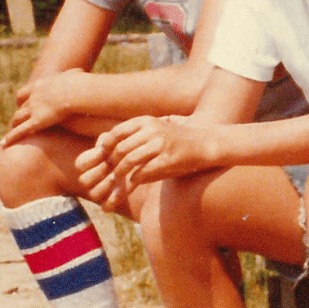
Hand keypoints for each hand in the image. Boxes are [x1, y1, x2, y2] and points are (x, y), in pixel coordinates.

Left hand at [2, 69, 86, 147]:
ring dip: (14, 125)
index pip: (23, 93)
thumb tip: (79, 71)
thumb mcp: (73, 75)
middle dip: (19, 114)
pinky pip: (20, 131)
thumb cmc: (77, 82)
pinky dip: (10, 137)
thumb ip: (73, 74)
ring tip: (10, 133)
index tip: (20, 103)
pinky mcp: (36, 122)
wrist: (73, 91)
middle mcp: (32, 97)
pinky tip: (3, 144)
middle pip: (21, 107)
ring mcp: (32, 110)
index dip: (21, 99)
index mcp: (39, 86)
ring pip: (18, 119)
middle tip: (18, 121)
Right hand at [71, 142, 132, 213]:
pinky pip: (106, 206)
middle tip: (112, 165)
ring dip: (105, 185)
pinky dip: (113, 200)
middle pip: (84, 180)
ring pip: (94, 194)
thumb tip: (103, 147)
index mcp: (89, 164)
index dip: (92, 159)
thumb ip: (109, 140)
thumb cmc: (129, 147)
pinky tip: (125, 188)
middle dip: (99, 172)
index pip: (80, 164)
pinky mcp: (110, 202)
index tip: (105, 152)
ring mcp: (100, 191)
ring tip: (118, 177)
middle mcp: (91, 179)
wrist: (147, 162)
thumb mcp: (119, 140)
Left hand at [77, 115, 211, 197]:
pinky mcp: (168, 158)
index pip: (116, 134)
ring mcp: (161, 143)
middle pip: (120, 149)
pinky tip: (132, 186)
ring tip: (115, 186)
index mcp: (146, 121)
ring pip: (129, 161)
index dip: (105, 149)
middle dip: (110, 166)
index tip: (102, 161)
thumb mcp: (155, 131)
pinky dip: (134, 181)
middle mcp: (152, 129)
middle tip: (105, 179)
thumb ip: (133, 138)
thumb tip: (102, 147)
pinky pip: (143, 172)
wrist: (206, 144)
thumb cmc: (176, 141)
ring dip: (119, 176)